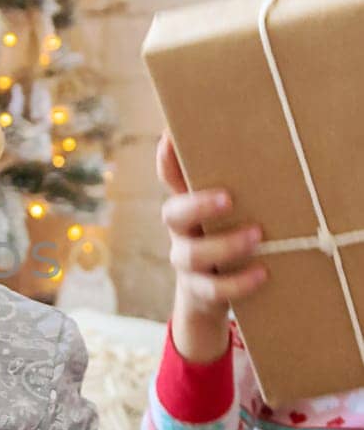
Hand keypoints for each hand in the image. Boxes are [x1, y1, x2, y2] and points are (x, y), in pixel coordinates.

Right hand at [157, 129, 267, 361]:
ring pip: (192, 254)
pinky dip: (237, 282)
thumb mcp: (228, 213)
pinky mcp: (199, 291)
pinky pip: (212, 289)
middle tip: (228, 198)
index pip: (170, 177)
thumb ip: (237, 187)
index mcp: (187, 205)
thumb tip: (264, 148)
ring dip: (225, 246)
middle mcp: (181, 231)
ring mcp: (186, 262)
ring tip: (256, 237)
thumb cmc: (227, 238)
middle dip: (198, 205)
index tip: (171, 135)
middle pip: (172, 214)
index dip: (166, 158)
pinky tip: (261, 274)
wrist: (211, 293)